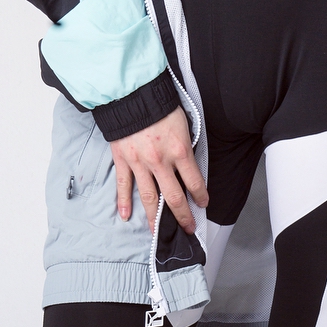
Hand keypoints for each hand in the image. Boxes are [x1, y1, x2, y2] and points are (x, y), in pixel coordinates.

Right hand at [111, 105, 208, 232]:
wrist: (133, 94)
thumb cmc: (160, 106)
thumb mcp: (183, 124)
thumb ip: (185, 147)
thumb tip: (188, 164)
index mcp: (180, 151)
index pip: (194, 181)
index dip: (200, 196)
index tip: (203, 204)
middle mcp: (160, 161)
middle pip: (173, 197)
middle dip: (182, 216)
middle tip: (187, 228)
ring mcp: (140, 163)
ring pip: (148, 197)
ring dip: (154, 217)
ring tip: (158, 232)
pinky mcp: (123, 160)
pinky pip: (123, 186)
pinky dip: (124, 202)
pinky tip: (126, 216)